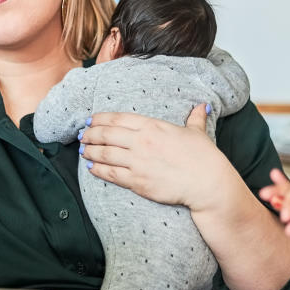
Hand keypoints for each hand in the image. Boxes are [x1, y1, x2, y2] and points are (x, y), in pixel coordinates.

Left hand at [80, 105, 228, 210]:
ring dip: (90, 151)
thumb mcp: (197, 133)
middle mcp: (142, 142)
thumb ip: (195, 118)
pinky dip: (98, 170)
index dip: (101, 119)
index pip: (118, 119)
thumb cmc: (204, 158)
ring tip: (82, 150)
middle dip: (90, 134)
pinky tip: (91, 167)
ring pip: (105, 154)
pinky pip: (111, 174)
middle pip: (107, 135)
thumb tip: (203, 105)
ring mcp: (138, 162)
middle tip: (82, 135)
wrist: (207, 183)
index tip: (91, 120)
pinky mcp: (137, 182)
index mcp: (153, 126)